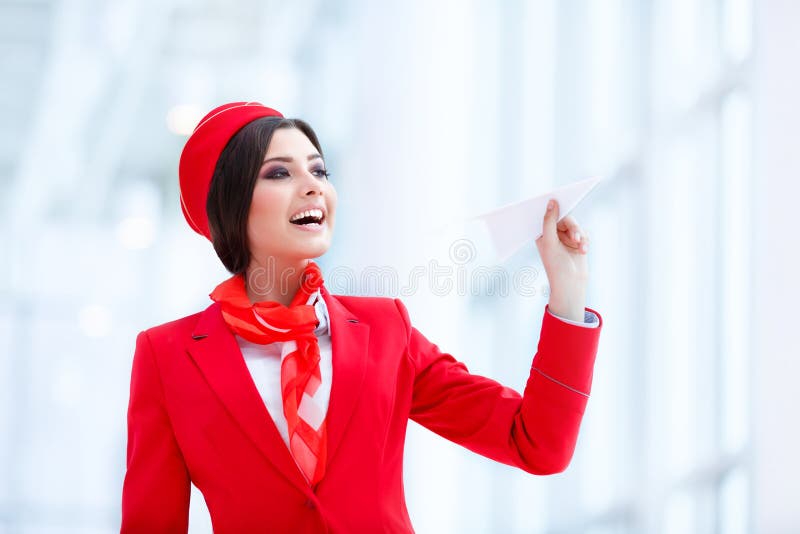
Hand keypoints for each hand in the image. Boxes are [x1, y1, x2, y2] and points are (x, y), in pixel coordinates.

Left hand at [535, 198, 589, 321]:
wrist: (571, 284)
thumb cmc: (555, 265)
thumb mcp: (549, 241)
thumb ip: (549, 221)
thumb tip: (551, 202)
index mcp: (541, 232)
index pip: (546, 214)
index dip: (552, 205)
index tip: (559, 196)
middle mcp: (553, 233)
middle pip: (565, 218)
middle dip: (573, 228)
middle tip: (575, 237)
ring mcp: (565, 237)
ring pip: (576, 226)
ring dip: (580, 236)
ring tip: (580, 247)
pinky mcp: (577, 241)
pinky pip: (584, 233)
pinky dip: (585, 241)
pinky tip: (583, 251)